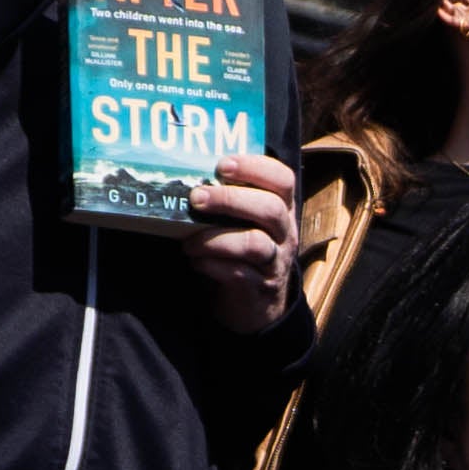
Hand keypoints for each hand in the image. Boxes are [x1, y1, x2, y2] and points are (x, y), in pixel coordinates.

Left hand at [185, 150, 297, 333]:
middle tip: (196, 198)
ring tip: (188, 241)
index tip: (222, 164)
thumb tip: (184, 175)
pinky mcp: (259, 287)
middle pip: (270, 208)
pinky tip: (195, 261)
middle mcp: (284, 233)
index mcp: (282, 209)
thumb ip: (229, 200)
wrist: (255, 304)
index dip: (256, 167)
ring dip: (215, 238)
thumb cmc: (241, 252)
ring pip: (255, 243)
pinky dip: (212, 265)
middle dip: (229, 199)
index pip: (283, 179)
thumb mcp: (244, 222)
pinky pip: (238, 273)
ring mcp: (275, 261)